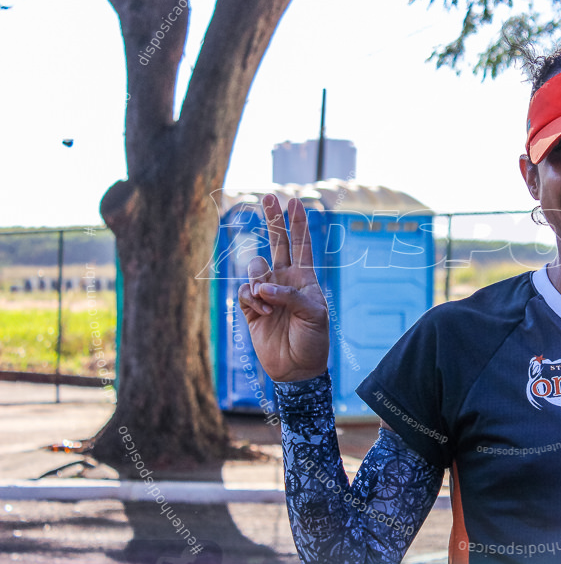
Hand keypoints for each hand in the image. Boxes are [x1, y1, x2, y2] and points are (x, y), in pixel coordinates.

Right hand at [237, 195, 329, 381]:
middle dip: (272, 220)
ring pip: (255, 268)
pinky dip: (251, 299)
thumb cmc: (313, 340)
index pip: (302, 245)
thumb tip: (263, 287)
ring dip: (260, 282)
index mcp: (305, 278)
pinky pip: (244, 292)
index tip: (296, 202)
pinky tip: (261, 311)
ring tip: (269, 302)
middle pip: (276, 243)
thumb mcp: (314, 315)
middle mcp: (285, 280)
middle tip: (267, 196)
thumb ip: (291, 296)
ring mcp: (267, 292)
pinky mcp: (251, 308)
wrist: (297, 368)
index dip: (298, 224)